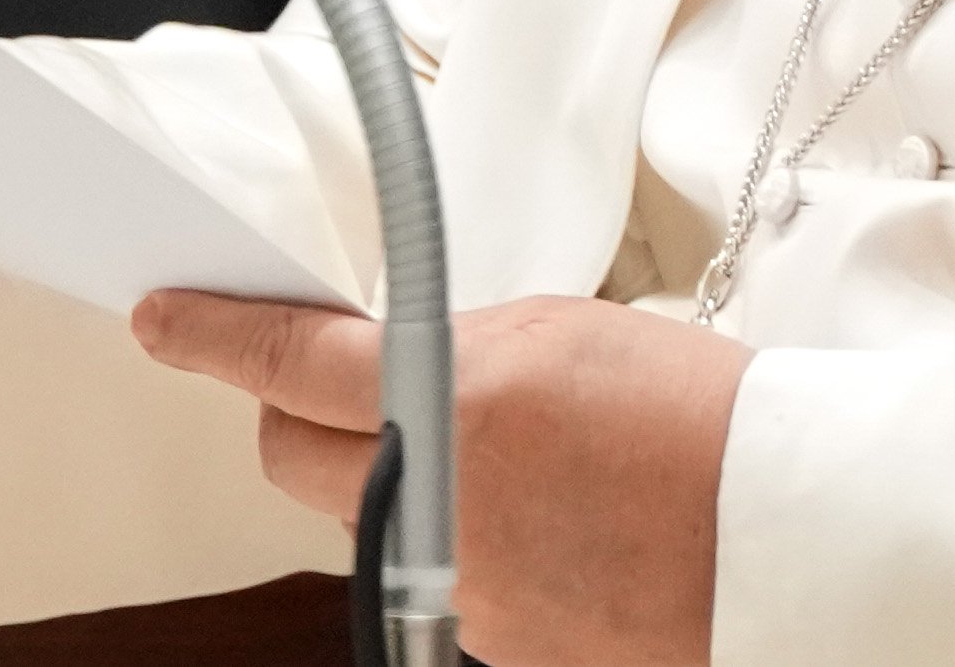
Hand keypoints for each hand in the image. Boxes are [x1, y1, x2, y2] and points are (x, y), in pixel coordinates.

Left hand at [136, 290, 750, 666]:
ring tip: (516, 458)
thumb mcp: (562, 336)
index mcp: (453, 399)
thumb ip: (456, 350)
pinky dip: (472, 544)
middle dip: (301, 414)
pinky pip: (441, 579)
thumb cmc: (699, 417)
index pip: (291, 363)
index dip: (214, 335)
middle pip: (297, 457)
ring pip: (370, 520)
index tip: (168, 320)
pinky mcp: (491, 646)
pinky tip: (552, 521)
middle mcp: (436, 502)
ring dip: (403, 482)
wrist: (786, 530)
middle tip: (340, 382)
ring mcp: (456, 586)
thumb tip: (392, 364)